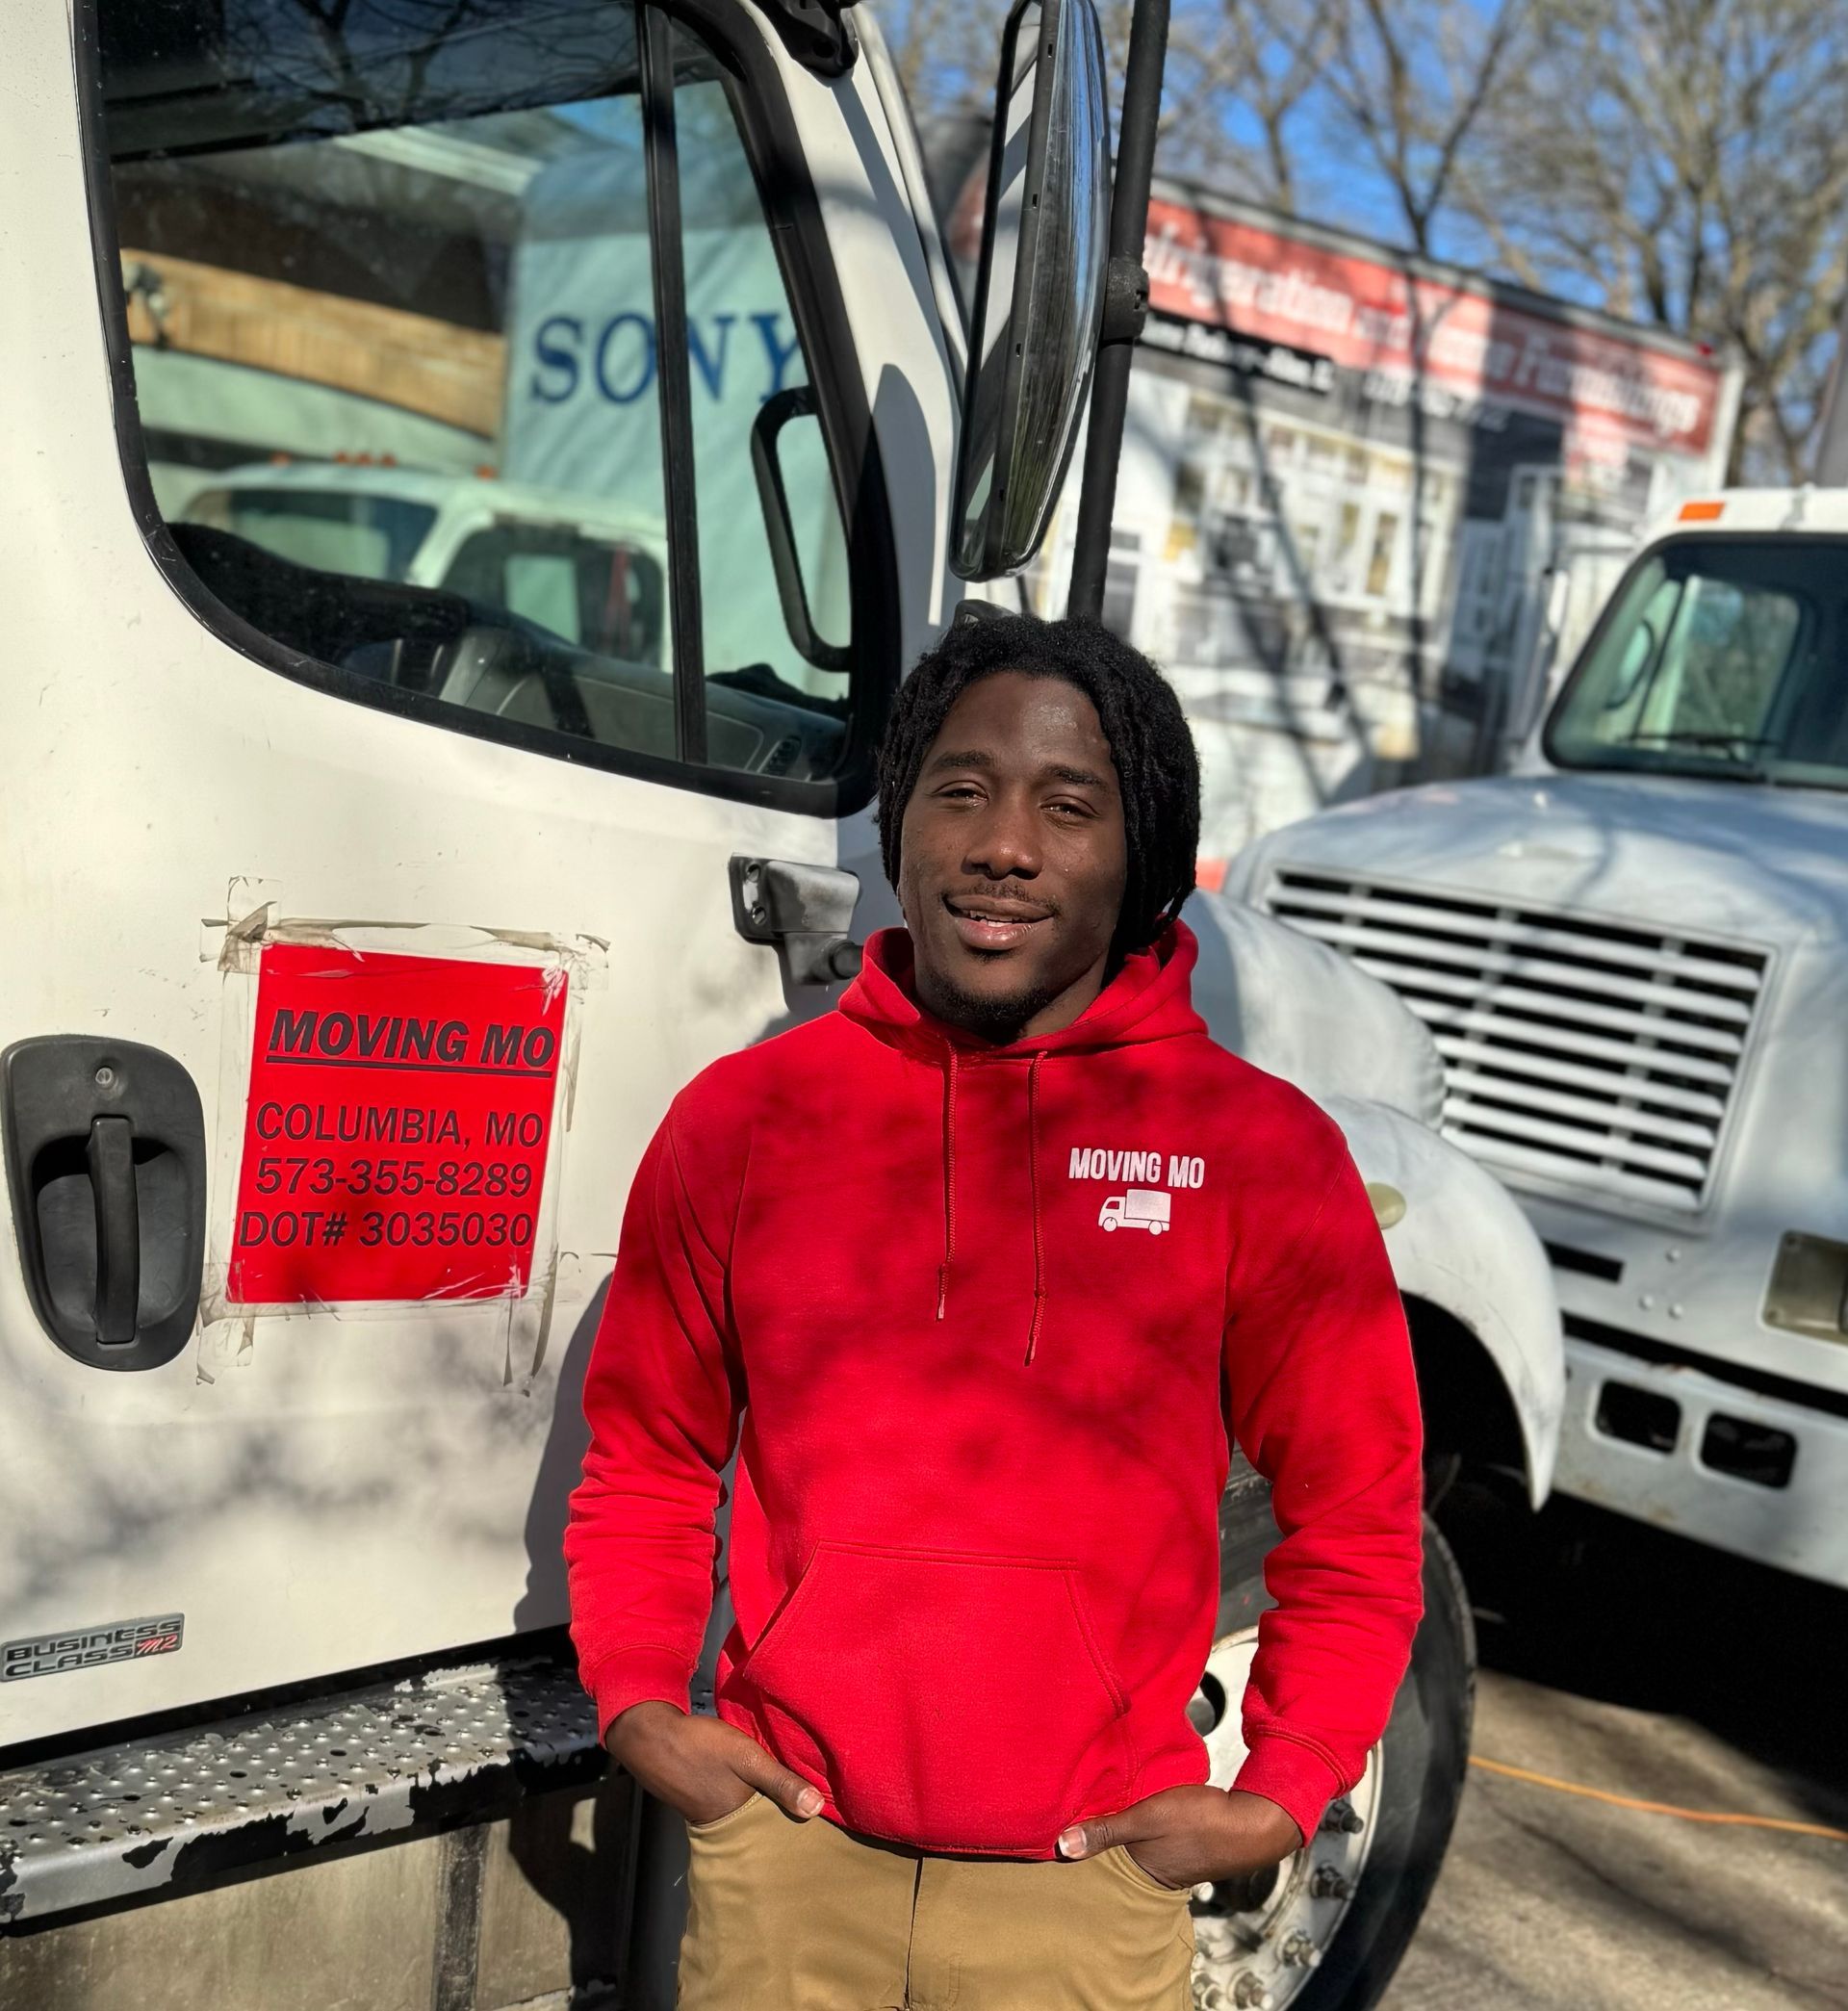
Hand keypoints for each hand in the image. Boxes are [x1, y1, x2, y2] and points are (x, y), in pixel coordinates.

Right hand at [605, 1700, 824, 1827]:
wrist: (649, 1735)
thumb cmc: (700, 1746)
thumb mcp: (747, 1758)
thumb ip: (781, 1782)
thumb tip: (817, 1809)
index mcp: (739, 1817)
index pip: (777, 1824)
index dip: (797, 1817)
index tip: (826, 1814)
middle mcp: (724, 1820)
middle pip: (762, 1817)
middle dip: (783, 1809)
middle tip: (813, 1800)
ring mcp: (708, 1808)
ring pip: (747, 1806)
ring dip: (764, 1797)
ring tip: (790, 1786)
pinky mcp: (699, 1792)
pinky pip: (732, 1796)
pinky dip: (745, 1789)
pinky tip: (754, 1776)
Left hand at [1056, 1786, 1301, 1890]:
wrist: (1252, 1823)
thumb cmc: (1200, 1822)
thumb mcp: (1147, 1819)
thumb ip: (1107, 1830)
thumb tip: (1061, 1846)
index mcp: (1141, 1869)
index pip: (1099, 1863)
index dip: (1079, 1847)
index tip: (1052, 1831)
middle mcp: (1154, 1870)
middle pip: (1115, 1852)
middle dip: (1096, 1834)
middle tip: (1070, 1808)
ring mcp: (1171, 1857)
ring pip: (1134, 1841)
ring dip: (1119, 1823)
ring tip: (1096, 1800)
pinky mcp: (1184, 1841)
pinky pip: (1152, 1832)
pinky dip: (1140, 1819)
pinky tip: (1134, 1798)